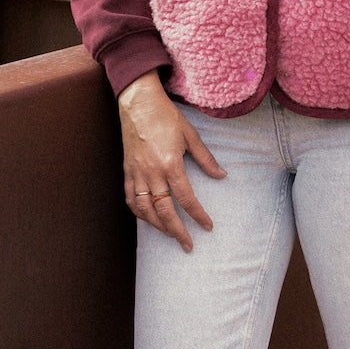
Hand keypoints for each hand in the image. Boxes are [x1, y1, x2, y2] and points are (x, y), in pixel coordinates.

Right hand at [117, 73, 226, 251]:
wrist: (139, 103)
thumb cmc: (166, 116)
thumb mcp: (190, 135)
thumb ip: (205, 158)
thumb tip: (222, 176)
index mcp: (171, 163)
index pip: (186, 198)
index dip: (198, 215)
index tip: (207, 226)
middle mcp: (152, 172)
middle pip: (165, 211)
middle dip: (177, 232)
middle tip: (188, 245)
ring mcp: (137, 173)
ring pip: (145, 210)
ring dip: (158, 226)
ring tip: (170, 234)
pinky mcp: (127, 171)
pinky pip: (131, 198)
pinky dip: (138, 212)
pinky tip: (147, 218)